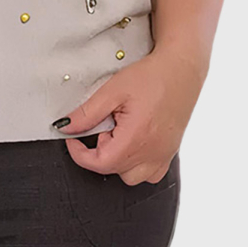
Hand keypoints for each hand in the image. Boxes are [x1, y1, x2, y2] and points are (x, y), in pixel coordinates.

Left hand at [54, 46, 207, 183]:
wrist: (181, 69)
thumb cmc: (151, 77)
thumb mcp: (113, 90)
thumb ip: (87, 113)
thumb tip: (66, 127)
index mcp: (136, 139)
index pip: (100, 163)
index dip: (80, 153)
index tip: (73, 139)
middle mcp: (152, 153)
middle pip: (114, 170)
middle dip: (100, 151)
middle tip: (103, 125)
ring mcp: (163, 155)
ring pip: (133, 177)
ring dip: (119, 161)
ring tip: (118, 133)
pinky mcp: (170, 152)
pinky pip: (151, 173)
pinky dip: (138, 164)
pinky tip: (134, 142)